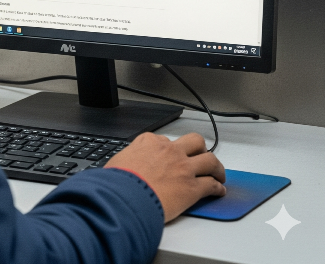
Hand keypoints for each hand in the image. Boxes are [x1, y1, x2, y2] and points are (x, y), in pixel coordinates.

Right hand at [105, 132, 225, 221]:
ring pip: (210, 160)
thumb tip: (123, 166)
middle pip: (194, 141)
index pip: (165, 140)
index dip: (169, 149)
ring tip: (218, 174)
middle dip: (199, 149)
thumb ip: (128, 159)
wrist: (125, 196)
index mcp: (150, 142)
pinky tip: (218, 191)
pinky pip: (212, 185)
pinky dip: (217, 188)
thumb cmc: (118, 181)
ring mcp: (183, 168)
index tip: (170, 156)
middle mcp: (169, 151)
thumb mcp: (118, 161)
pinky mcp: (192, 188)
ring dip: (216, 167)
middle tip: (200, 157)